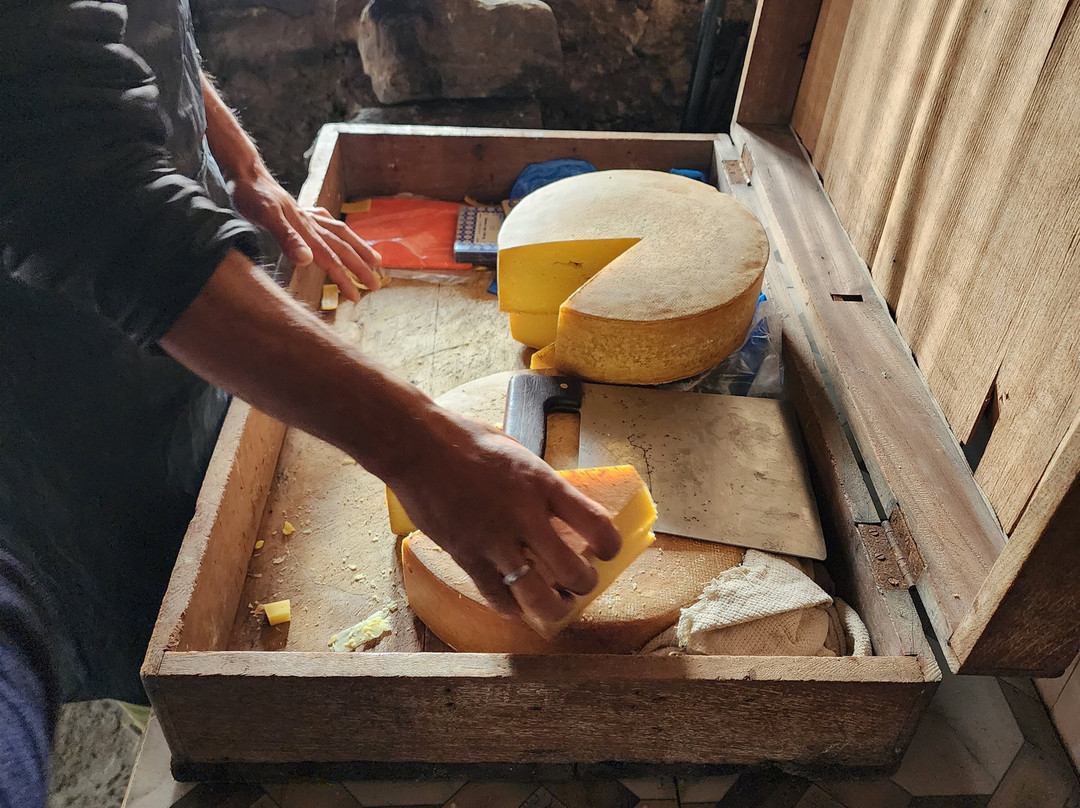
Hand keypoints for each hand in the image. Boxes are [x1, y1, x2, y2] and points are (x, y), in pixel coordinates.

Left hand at [230, 168, 382, 299]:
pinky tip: (339, 233)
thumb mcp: (265, 217)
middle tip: (377, 285)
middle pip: (342, 248)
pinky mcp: (300, 212)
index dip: (345, 279)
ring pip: (340, 234)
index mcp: (305, 230)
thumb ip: (287, 238)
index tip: (357, 297)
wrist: (245, 173)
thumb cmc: (251, 196)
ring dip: (358, 248)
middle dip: (360, 268)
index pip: (331, 259)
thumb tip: (308, 260)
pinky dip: (338, 231)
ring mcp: (307, 216)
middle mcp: (311, 223)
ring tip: (374, 259)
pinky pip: (327, 224)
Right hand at [389, 412, 622, 622]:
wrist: (417, 446)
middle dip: (584, 584)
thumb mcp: (518, 453)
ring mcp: (494, 540)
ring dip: (554, 607)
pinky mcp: (466, 556)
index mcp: (542, 483)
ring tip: (556, 604)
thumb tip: (560, 507)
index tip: (608, 551)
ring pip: (538, 595)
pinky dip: (512, 608)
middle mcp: (524, 515)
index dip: (611, 546)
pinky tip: (517, 606)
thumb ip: (540, 483)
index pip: (596, 524)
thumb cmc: (466, 440)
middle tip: (580, 582)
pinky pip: (497, 596)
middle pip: (573, 571)